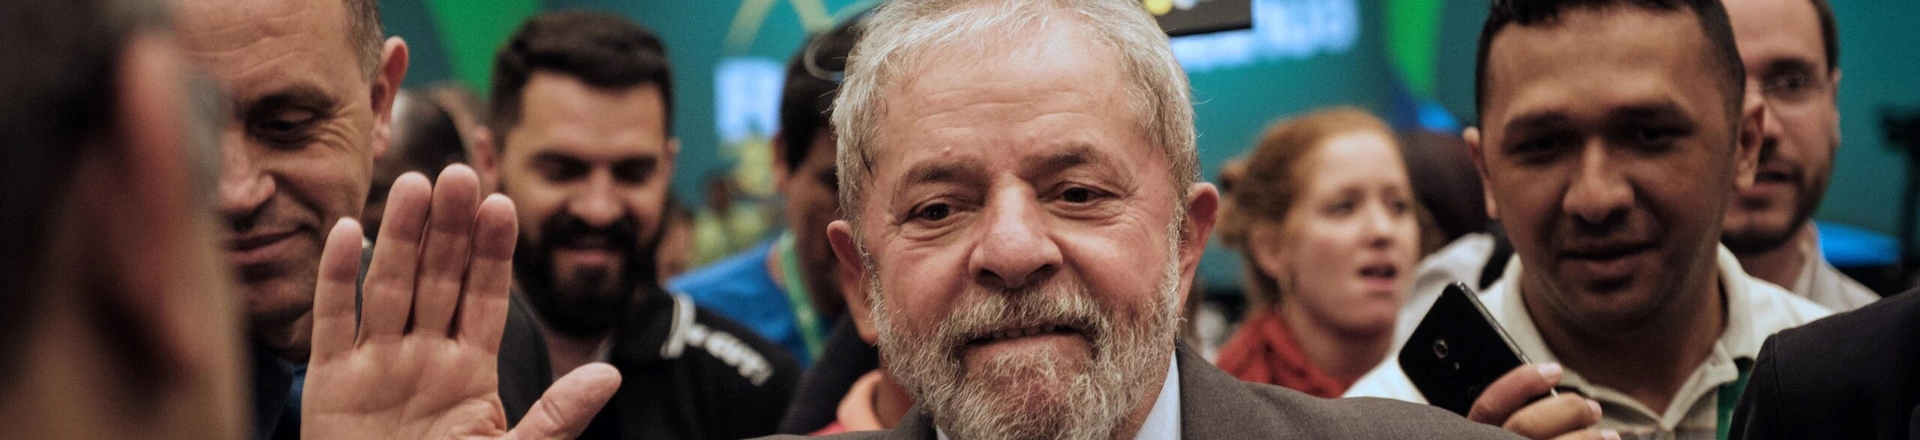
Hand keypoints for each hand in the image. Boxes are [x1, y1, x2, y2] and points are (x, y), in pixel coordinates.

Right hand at [302, 165, 619, 439]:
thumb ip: (557, 415)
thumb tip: (610, 375)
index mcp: (470, 371)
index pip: (486, 297)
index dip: (494, 252)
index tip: (503, 203)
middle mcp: (423, 356)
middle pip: (439, 278)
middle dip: (451, 228)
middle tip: (460, 173)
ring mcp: (377, 364)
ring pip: (390, 286)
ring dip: (400, 236)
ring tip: (415, 184)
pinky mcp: (330, 382)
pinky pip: (334, 322)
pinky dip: (337, 278)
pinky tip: (347, 232)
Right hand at [1468, 363, 1616, 439]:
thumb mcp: (1484, 430)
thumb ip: (1501, 415)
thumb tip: (1543, 389)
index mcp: (1472, 436)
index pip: (1490, 405)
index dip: (1522, 382)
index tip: (1554, 370)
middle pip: (1527, 425)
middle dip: (1567, 410)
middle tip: (1591, 407)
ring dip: (1588, 439)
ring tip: (1609, 436)